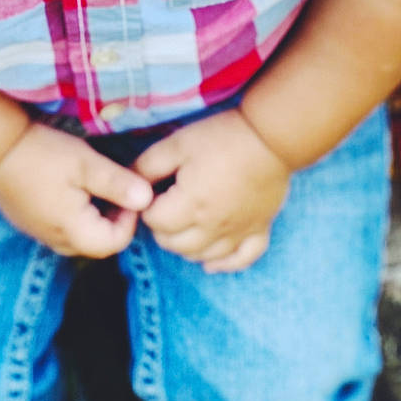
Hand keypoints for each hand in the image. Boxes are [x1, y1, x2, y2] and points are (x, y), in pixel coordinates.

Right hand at [0, 121, 151, 257]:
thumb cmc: (43, 154)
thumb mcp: (86, 164)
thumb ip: (118, 184)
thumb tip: (148, 200)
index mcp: (72, 231)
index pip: (115, 243)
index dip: (130, 219)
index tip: (129, 190)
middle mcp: (56, 240)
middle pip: (98, 244)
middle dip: (115, 220)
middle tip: (116, 186)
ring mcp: (41, 234)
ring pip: (81, 237)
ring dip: (96, 217)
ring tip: (96, 185)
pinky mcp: (31, 223)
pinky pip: (64, 229)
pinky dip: (78, 214)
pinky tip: (74, 187)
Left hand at [133, 110, 289, 272]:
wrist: (272, 136)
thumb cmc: (222, 137)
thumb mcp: (177, 144)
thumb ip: (148, 166)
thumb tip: (128, 183)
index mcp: (190, 205)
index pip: (154, 222)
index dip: (148, 205)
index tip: (156, 189)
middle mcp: (212, 227)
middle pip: (174, 245)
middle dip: (163, 227)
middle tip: (167, 204)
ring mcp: (237, 232)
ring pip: (201, 256)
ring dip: (186, 246)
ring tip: (185, 224)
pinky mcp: (258, 230)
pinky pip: (239, 260)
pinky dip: (223, 264)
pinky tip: (211, 260)